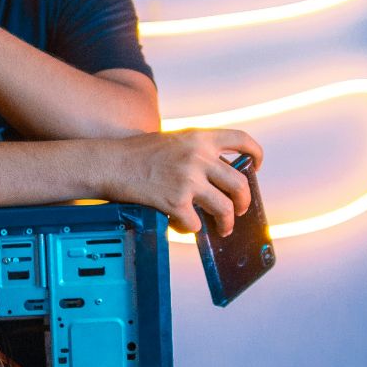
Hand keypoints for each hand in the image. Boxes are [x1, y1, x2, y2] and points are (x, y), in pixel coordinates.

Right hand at [102, 129, 263, 234]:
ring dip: (227, 222)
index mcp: (199, 137)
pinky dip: (190, 228)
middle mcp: (198, 157)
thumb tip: (219, 177)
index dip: (255, 153)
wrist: (110, 163)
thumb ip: (197, 152)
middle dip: (244, 201)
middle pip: (239, 183)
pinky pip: (195, 224)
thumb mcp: (173, 141)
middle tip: (239, 210)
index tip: (256, 166)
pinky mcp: (176, 202)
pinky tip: (181, 224)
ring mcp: (189, 180)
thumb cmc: (137, 154)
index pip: (241, 139)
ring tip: (223, 228)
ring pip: (225, 208)